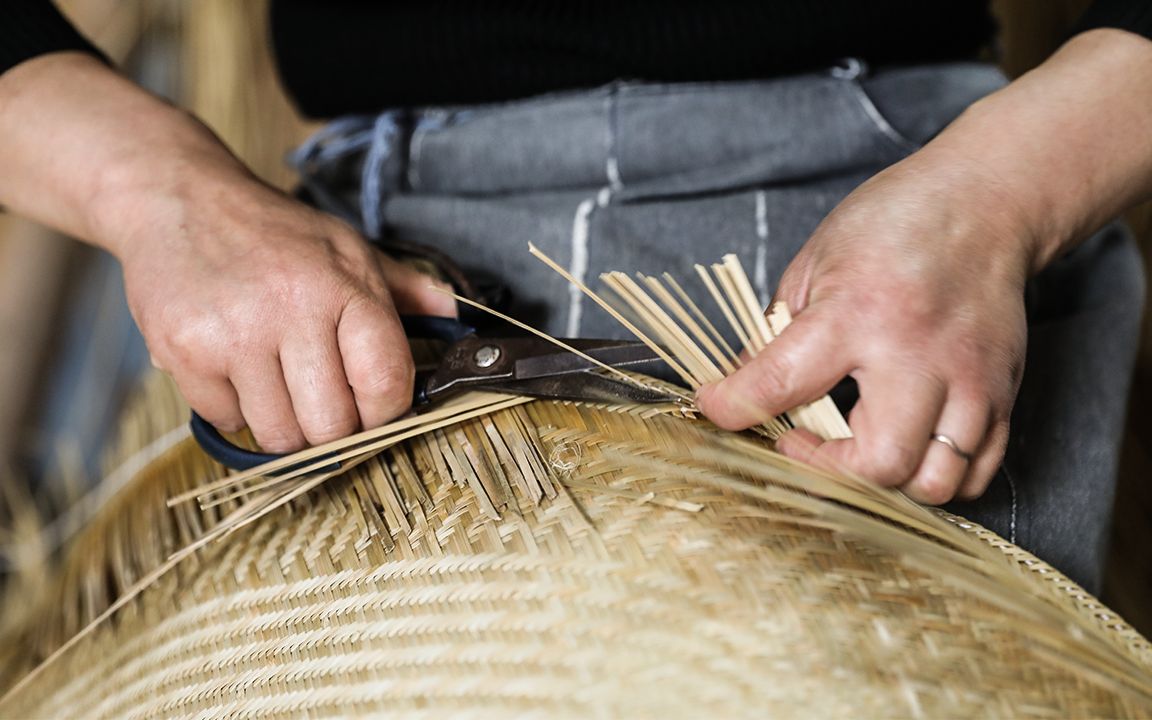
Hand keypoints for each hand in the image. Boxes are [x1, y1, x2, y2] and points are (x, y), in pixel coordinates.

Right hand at [117, 176, 454, 452]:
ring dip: (281, 423)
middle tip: (319, 402)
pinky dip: (232, 408)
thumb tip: (453, 314)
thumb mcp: (345, 247)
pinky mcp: (184, 351)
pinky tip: (233, 368)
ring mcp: (235, 334)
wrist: (177, 197)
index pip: (386, 386)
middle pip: (332, 427)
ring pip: (278, 435)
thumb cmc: (272, 231)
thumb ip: (404, 288)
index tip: (370, 408)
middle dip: (331, 428)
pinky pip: (226, 420)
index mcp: (343, 287)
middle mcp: (292, 310)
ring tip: (275, 382)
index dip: (383, 413)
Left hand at [697, 150, 1030, 502]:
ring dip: (884, 482)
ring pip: (934, 483)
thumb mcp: (815, 262)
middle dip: (826, 469)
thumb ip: (777, 332)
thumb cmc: (895, 224)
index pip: (781, 383)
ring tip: (856, 446)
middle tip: (800, 438)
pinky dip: (932, 477)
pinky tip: (904, 446)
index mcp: (858, 312)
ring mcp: (970, 380)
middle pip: (879, 463)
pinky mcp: (1003, 394)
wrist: (986, 202)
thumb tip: (742, 387)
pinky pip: (974, 473)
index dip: (733, 407)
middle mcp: (919, 355)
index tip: (717, 409)